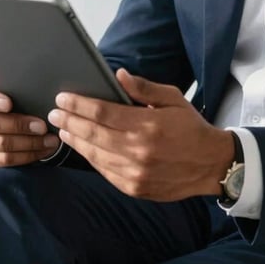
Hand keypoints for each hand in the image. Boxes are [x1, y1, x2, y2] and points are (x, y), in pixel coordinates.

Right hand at [0, 82, 60, 167]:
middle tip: (42, 126)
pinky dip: (28, 155)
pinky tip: (44, 150)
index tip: (8, 104)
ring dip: (29, 143)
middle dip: (19, 125)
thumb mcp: (16, 89)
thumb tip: (41, 87)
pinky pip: (6, 160)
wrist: (16, 123)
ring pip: (1, 143)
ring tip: (50, 140)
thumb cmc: (19, 99)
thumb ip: (20, 87)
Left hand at [47, 69, 235, 201]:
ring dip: (76, 141)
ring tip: (63, 130)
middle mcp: (138, 150)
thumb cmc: (191, 128)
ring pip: (95, 155)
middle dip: (70, 121)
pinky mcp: (134, 187)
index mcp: (147, 124)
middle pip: (93, 133)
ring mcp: (135, 172)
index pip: (102, 112)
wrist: (210, 164)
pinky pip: (104, 171)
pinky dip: (91, 158)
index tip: (63, 98)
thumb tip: (119, 76)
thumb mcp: (173, 98)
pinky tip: (83, 148)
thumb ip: (144, 88)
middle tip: (54, 113)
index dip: (79, 104)